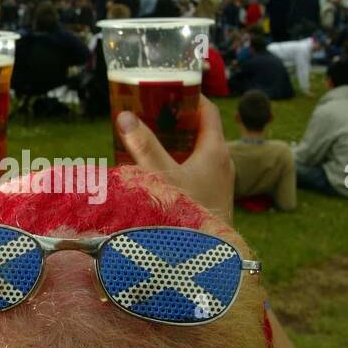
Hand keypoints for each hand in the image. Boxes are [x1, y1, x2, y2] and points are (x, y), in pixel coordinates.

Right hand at [116, 96, 234, 225]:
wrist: (208, 258)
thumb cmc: (189, 214)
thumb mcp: (162, 176)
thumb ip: (144, 146)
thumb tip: (125, 116)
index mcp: (216, 150)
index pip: (207, 110)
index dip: (189, 96)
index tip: (167, 89)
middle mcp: (222, 162)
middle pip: (200, 130)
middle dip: (175, 120)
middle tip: (150, 113)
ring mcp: (218, 181)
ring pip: (197, 152)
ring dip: (175, 143)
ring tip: (148, 138)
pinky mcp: (212, 197)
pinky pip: (196, 170)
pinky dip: (178, 162)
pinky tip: (157, 170)